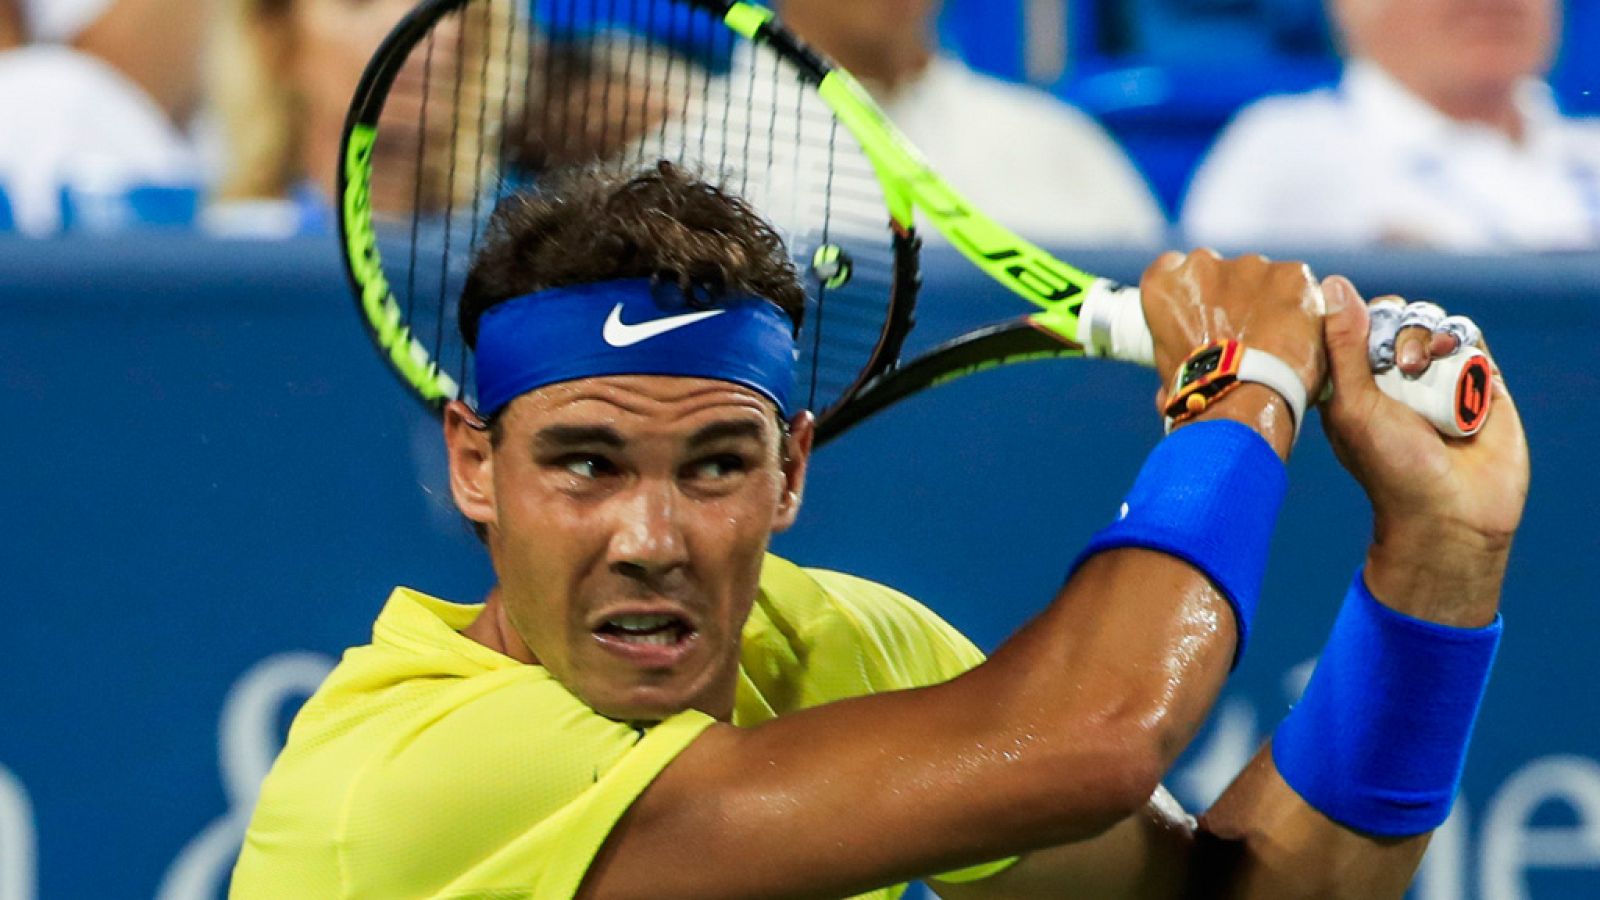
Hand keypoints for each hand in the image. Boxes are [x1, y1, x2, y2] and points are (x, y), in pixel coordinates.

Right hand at [1140, 249, 1328, 399]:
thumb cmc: (1200, 395)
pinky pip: (1298, 285)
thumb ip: (1171, 353)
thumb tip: (1172, 383)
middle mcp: (1202, 264)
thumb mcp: (1167, 372)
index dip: (1189, 291)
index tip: (1199, 311)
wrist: (1245, 401)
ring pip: (1260, 276)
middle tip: (1240, 332)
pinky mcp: (1292, 275)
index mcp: (1163, 284)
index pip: (1170, 267)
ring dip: (1265, 299)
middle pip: (1219, 270)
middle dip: (1230, 294)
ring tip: (1273, 340)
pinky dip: (1300, 306)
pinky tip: (1298, 336)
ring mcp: (1250, 266)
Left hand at [1318, 277, 1529, 626]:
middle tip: (1404, 363)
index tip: (1361, 332)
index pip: (1353, 325)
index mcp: (1354, 382)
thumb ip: (1343, 346)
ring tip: (1426, 366)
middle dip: (1399, 327)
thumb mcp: (1353, 405)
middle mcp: (1395, 376)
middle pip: (1396, 317)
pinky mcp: (1477, 380)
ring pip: (1433, 322)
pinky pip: (1469, 339)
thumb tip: (1335, 284)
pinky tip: (1455, 361)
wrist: (1452, 512)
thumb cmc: (1390, 467)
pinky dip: (1462, 342)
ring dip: (1429, 334)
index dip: (1356, 318)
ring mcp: (1437, 377)